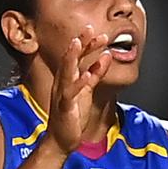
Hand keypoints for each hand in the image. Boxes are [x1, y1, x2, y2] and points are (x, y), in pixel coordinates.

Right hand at [48, 25, 110, 153]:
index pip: (76, 56)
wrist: (61, 140)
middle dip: (79, 43)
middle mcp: (62, 83)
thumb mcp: (87, 90)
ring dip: (72, 56)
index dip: (85, 43)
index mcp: (68, 78)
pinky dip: (78, 83)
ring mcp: (62, 94)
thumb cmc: (73, 114)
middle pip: (70, 59)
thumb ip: (96, 73)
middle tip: (89, 28)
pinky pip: (70, 93)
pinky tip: (87, 75)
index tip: (95, 30)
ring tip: (78, 42)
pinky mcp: (65, 107)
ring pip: (66, 71)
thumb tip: (106, 55)